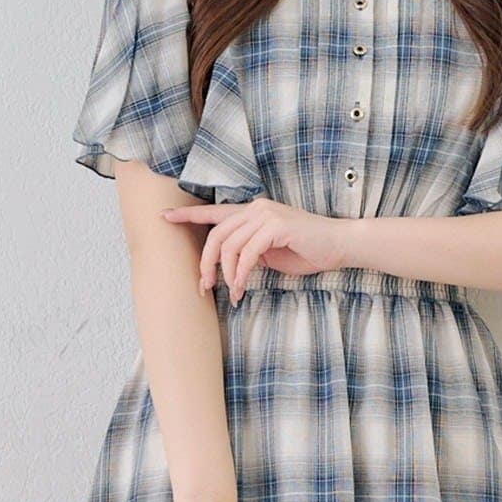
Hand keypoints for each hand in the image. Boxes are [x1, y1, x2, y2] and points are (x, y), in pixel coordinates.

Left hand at [161, 197, 353, 301]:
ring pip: (229, 245)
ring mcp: (266, 215)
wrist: (338, 246)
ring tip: (233, 292)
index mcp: (252, 212)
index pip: (214, 212)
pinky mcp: (276, 226)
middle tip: (205, 287)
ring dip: (227, 274)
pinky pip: (247, 253)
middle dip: (206, 263)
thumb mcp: (270, 254)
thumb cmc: (306, 251)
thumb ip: (248, 253)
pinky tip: (243, 287)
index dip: (187, 215)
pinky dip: (241, 273)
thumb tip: (230, 268)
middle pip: (216, 234)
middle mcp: (255, 208)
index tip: (163, 217)